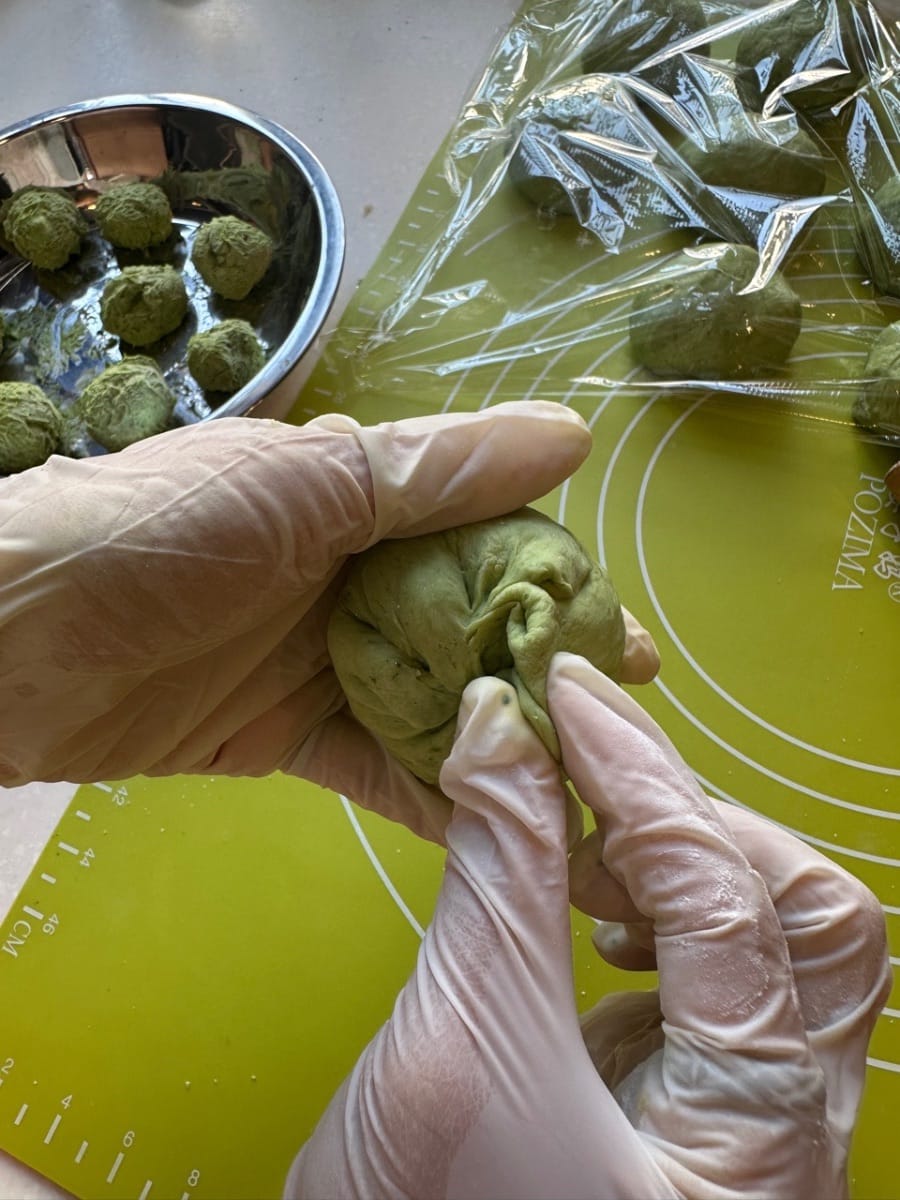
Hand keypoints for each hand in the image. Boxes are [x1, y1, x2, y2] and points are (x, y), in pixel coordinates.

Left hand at [0, 403, 659, 841]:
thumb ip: (437, 469)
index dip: (557, 576)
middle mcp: (348, 577)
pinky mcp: (285, 738)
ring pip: (436, 700)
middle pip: (472, 623)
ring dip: (506, 736)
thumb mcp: (306, 482)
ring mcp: (320, 663)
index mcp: (357, 498)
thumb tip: (571, 434)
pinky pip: (377, 767)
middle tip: (623, 708)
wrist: (9, 642)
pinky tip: (504, 825)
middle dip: (546, 664)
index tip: (620, 623)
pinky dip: (437, 794)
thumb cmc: (162, 534)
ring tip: (588, 777)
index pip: (484, 535)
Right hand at [286, 655, 889, 1199]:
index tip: (562, 699)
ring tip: (578, 847)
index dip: (639, 777)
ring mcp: (741, 1124)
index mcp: (758, 1140)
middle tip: (584, 778)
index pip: (729, 897)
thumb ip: (498, 875)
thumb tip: (499, 726)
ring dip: (681, 863)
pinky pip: (714, 975)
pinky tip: (583, 912)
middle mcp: (783, 1135)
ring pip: (776, 944)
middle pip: (809, 920)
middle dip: (696, 822)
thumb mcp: (461, 1049)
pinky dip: (654, 911)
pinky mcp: (688, 1108)